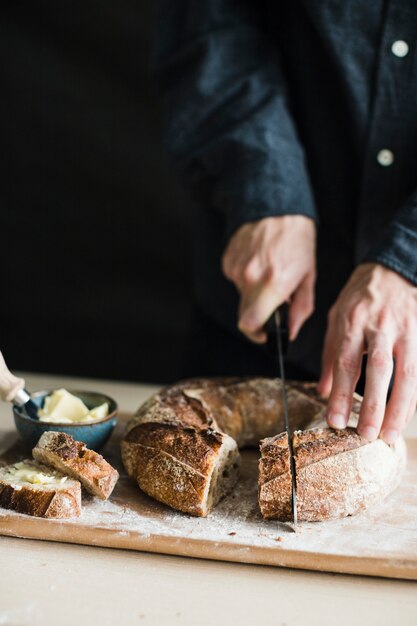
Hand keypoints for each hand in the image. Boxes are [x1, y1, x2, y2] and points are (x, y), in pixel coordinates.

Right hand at [221, 215, 315, 342]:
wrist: (278, 209)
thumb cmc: (297, 241)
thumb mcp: (308, 277)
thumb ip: (301, 309)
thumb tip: (291, 331)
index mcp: (274, 284)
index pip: (249, 324)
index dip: (255, 334)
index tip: (263, 333)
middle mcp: (251, 278)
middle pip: (243, 314)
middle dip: (257, 314)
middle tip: (271, 301)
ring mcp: (236, 268)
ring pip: (241, 295)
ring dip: (253, 291)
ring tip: (268, 272)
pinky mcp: (228, 260)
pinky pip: (235, 279)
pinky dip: (246, 276)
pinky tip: (258, 262)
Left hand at [317, 263, 416, 443]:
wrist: (392, 268)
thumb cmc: (360, 296)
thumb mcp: (336, 317)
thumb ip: (330, 354)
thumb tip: (322, 391)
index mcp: (353, 322)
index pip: (346, 362)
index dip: (341, 394)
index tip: (335, 421)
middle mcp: (380, 326)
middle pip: (379, 369)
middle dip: (374, 405)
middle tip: (366, 435)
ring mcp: (406, 330)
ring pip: (407, 372)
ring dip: (399, 407)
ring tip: (389, 435)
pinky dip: (414, 396)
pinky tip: (406, 415)